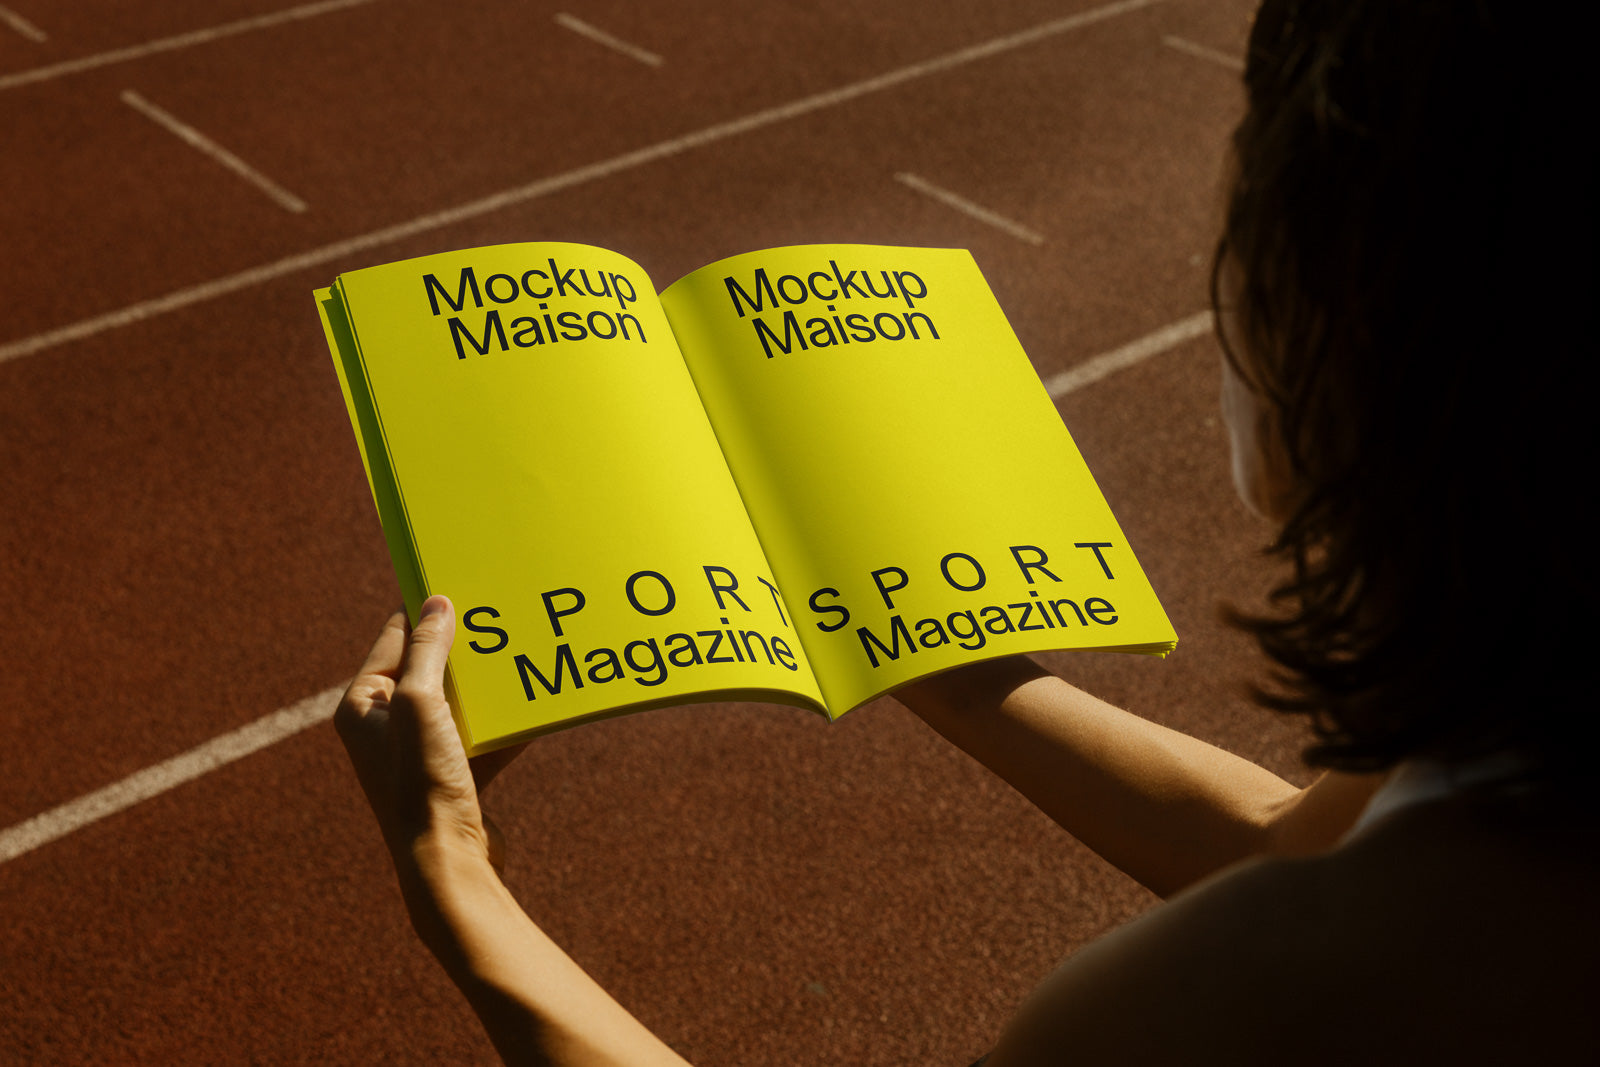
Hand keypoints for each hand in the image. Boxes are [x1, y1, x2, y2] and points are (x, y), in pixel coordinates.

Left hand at [335, 595, 517, 885]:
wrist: (448, 863)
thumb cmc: (421, 783)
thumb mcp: (422, 703)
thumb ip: (429, 650)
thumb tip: (436, 604)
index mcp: (362, 706)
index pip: (394, 639)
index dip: (427, 612)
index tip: (460, 584)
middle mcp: (385, 728)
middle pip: (428, 669)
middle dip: (463, 648)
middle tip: (497, 618)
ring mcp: (419, 752)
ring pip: (457, 702)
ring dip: (485, 686)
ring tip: (516, 659)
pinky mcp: (452, 775)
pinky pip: (479, 736)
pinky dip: (502, 725)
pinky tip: (531, 710)